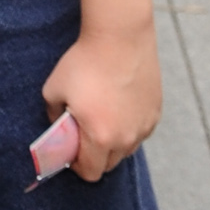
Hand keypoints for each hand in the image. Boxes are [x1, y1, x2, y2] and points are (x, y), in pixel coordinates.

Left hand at [43, 22, 161, 180]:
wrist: (119, 37)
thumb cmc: (84, 62)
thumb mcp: (53, 90)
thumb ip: (53, 117)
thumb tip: (59, 130)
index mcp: (100, 137)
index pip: (90, 172)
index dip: (77, 165)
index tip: (71, 150)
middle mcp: (126, 138)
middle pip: (109, 164)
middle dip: (94, 155)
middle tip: (83, 131)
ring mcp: (144, 127)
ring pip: (126, 148)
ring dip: (113, 141)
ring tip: (101, 114)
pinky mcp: (155, 113)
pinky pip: (139, 131)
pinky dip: (128, 126)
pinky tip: (118, 104)